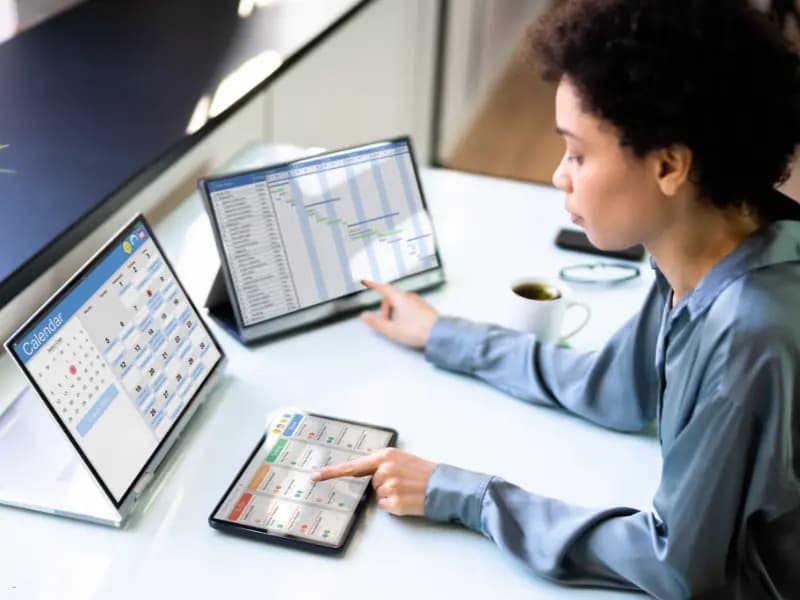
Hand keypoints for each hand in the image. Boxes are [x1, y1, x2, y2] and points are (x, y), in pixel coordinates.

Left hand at [311, 448, 435, 516]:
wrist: (442, 485)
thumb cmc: (423, 472)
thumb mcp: (401, 459)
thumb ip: (381, 464)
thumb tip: (368, 475)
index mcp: (385, 456)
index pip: (353, 465)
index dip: (332, 472)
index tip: (315, 476)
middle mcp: (384, 469)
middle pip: (370, 483)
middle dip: (382, 486)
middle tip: (402, 483)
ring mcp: (388, 486)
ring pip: (378, 496)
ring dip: (390, 496)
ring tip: (407, 490)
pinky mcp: (394, 502)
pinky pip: (385, 506)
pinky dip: (394, 506)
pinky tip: (407, 499)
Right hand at [360, 279, 437, 348]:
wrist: (439, 334)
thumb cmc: (417, 330)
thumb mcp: (391, 330)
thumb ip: (376, 322)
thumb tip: (365, 316)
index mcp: (400, 298)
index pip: (383, 288)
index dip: (374, 285)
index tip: (367, 282)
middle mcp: (409, 297)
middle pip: (392, 297)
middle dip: (386, 308)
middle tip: (386, 322)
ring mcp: (419, 301)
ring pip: (401, 301)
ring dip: (395, 311)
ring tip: (397, 326)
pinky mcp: (425, 307)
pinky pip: (410, 306)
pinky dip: (404, 312)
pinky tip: (408, 325)